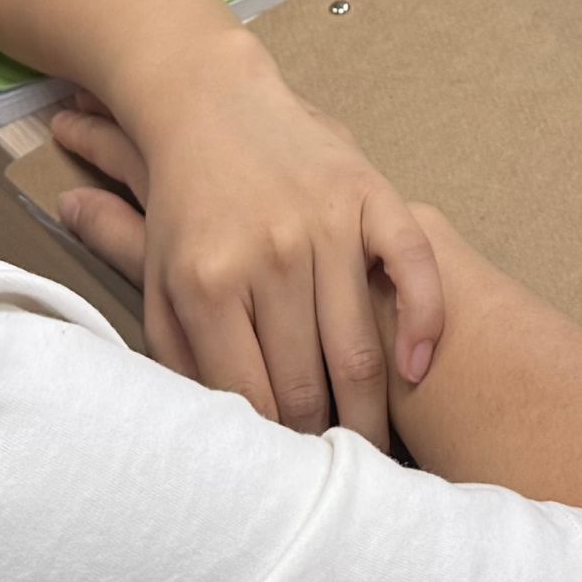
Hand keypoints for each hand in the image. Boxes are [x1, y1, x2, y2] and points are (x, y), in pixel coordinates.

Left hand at [45, 55, 445, 448]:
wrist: (209, 100)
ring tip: (374, 448)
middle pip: (306, 385)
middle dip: (322, 443)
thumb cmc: (184, 207)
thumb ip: (182, 359)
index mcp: (210, 283)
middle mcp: (269, 255)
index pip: (252, 400)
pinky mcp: (369, 194)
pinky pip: (413, 268)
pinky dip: (422, 324)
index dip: (273, 452)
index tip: (288, 480)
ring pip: (359, 349)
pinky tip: (416, 368)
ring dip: (373, 411)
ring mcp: (325, 223)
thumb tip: (223, 437)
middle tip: (336, 476)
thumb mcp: (158, 283)